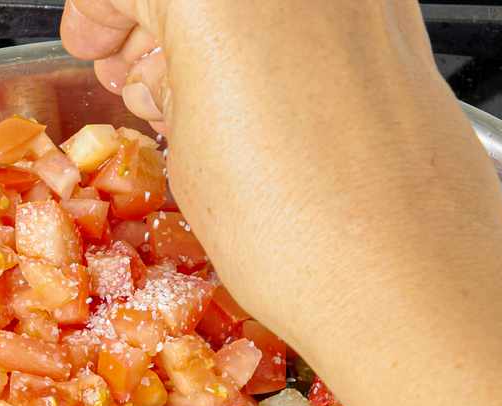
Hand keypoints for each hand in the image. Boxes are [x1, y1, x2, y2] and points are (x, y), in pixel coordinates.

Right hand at [60, 0, 501, 374]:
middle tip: (130, 68)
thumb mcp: (187, 154)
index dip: (97, 8)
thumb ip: (167, 79)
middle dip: (154, 15)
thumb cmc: (300, 235)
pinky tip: (252, 100)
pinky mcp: (401, 20)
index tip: (91, 38)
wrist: (410, 282)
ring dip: (214, 26)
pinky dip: (273, 37)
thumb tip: (165, 66)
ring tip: (187, 96)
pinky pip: (313, 11)